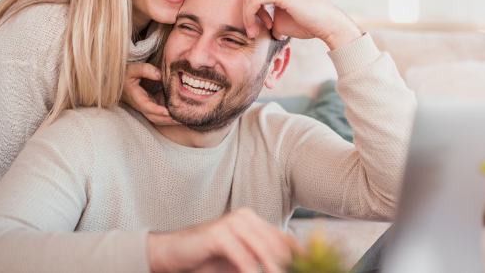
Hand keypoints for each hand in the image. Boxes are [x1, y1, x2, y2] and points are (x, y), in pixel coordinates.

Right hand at [120, 63, 178, 124]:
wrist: (120, 83)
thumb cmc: (126, 75)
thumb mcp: (132, 69)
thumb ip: (145, 70)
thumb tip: (160, 75)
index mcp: (136, 96)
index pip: (146, 105)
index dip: (156, 110)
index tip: (167, 112)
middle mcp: (140, 105)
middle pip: (153, 116)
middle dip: (166, 119)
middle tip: (180, 118)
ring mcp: (145, 107)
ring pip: (156, 118)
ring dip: (168, 121)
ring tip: (182, 119)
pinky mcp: (149, 107)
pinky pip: (158, 116)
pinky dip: (167, 118)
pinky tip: (178, 116)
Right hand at [148, 208, 306, 272]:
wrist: (170, 255)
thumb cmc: (206, 261)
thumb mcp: (239, 263)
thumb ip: (261, 263)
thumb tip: (285, 269)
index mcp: (254, 222)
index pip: (285, 239)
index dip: (302, 257)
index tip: (313, 270)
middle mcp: (246, 218)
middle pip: (278, 245)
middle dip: (289, 266)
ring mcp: (233, 223)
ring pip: (265, 250)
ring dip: (275, 270)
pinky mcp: (219, 234)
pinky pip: (244, 257)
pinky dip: (252, 272)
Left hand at [242, 0, 361, 50]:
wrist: (329, 25)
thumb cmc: (308, 23)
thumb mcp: (281, 17)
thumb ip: (266, 15)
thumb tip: (254, 23)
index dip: (250, 11)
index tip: (258, 27)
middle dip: (247, 14)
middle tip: (252, 31)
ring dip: (247, 17)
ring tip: (255, 32)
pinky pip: (254, 0)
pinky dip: (250, 16)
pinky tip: (260, 28)